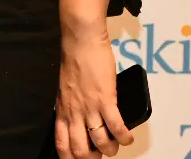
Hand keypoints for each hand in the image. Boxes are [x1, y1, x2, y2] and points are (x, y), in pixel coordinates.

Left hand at [55, 24, 131, 157]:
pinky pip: (116, 126)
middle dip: (93, 157)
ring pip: (100, 142)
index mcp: (63, 110)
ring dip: (111, 149)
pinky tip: (128, 137)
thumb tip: (79, 118)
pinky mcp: (106, 99)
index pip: (62, 143)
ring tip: (116, 145)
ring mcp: (90, 107)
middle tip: (101, 154)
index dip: (70, 158)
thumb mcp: (66, 88)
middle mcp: (74, 112)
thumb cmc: (75, 60)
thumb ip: (70, 105)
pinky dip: (124, 137)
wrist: (81, 42)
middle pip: (80, 149)